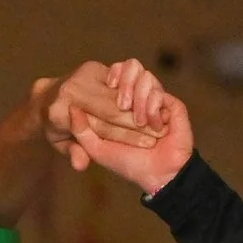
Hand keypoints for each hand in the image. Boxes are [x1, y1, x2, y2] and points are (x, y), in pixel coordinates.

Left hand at [46, 59, 192, 196]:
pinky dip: (154, 107)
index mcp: (120, 101)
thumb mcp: (97, 149)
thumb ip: (81, 131)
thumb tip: (71, 110)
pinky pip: (158, 91)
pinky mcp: (172, 102)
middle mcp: (138, 94)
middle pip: (129, 68)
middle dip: (125, 87)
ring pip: (144, 75)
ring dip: (140, 98)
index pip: (112, 77)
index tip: (110, 93)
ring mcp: (155, 97)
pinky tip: (155, 126)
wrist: (158, 175)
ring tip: (139, 122)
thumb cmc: (126, 163)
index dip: (111, 81)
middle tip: (123, 106)